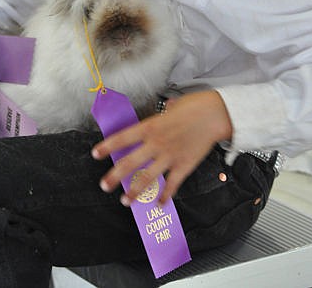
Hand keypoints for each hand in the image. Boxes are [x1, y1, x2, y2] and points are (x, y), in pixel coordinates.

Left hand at [91, 90, 232, 204]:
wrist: (215, 114)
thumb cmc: (194, 106)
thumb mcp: (171, 107)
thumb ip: (162, 115)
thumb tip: (163, 112)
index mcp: (150, 127)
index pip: (123, 138)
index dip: (108, 147)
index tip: (96, 154)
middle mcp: (157, 143)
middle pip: (130, 162)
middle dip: (115, 177)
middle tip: (104, 185)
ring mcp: (170, 156)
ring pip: (148, 178)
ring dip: (135, 192)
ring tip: (125, 201)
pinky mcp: (184, 165)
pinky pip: (172, 185)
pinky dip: (165, 196)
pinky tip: (159, 204)